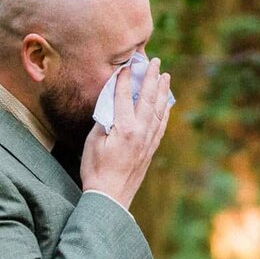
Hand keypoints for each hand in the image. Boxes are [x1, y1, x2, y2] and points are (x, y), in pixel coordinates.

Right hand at [80, 57, 171, 207]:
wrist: (110, 197)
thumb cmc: (95, 169)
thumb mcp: (93, 141)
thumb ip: (104, 119)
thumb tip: (111, 104)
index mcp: (125, 127)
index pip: (125, 96)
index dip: (125, 79)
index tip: (126, 64)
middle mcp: (141, 132)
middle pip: (148, 98)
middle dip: (151, 77)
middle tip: (154, 61)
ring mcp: (148, 141)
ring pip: (158, 110)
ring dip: (162, 91)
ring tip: (165, 76)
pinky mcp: (150, 150)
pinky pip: (160, 125)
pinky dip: (164, 112)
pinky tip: (166, 104)